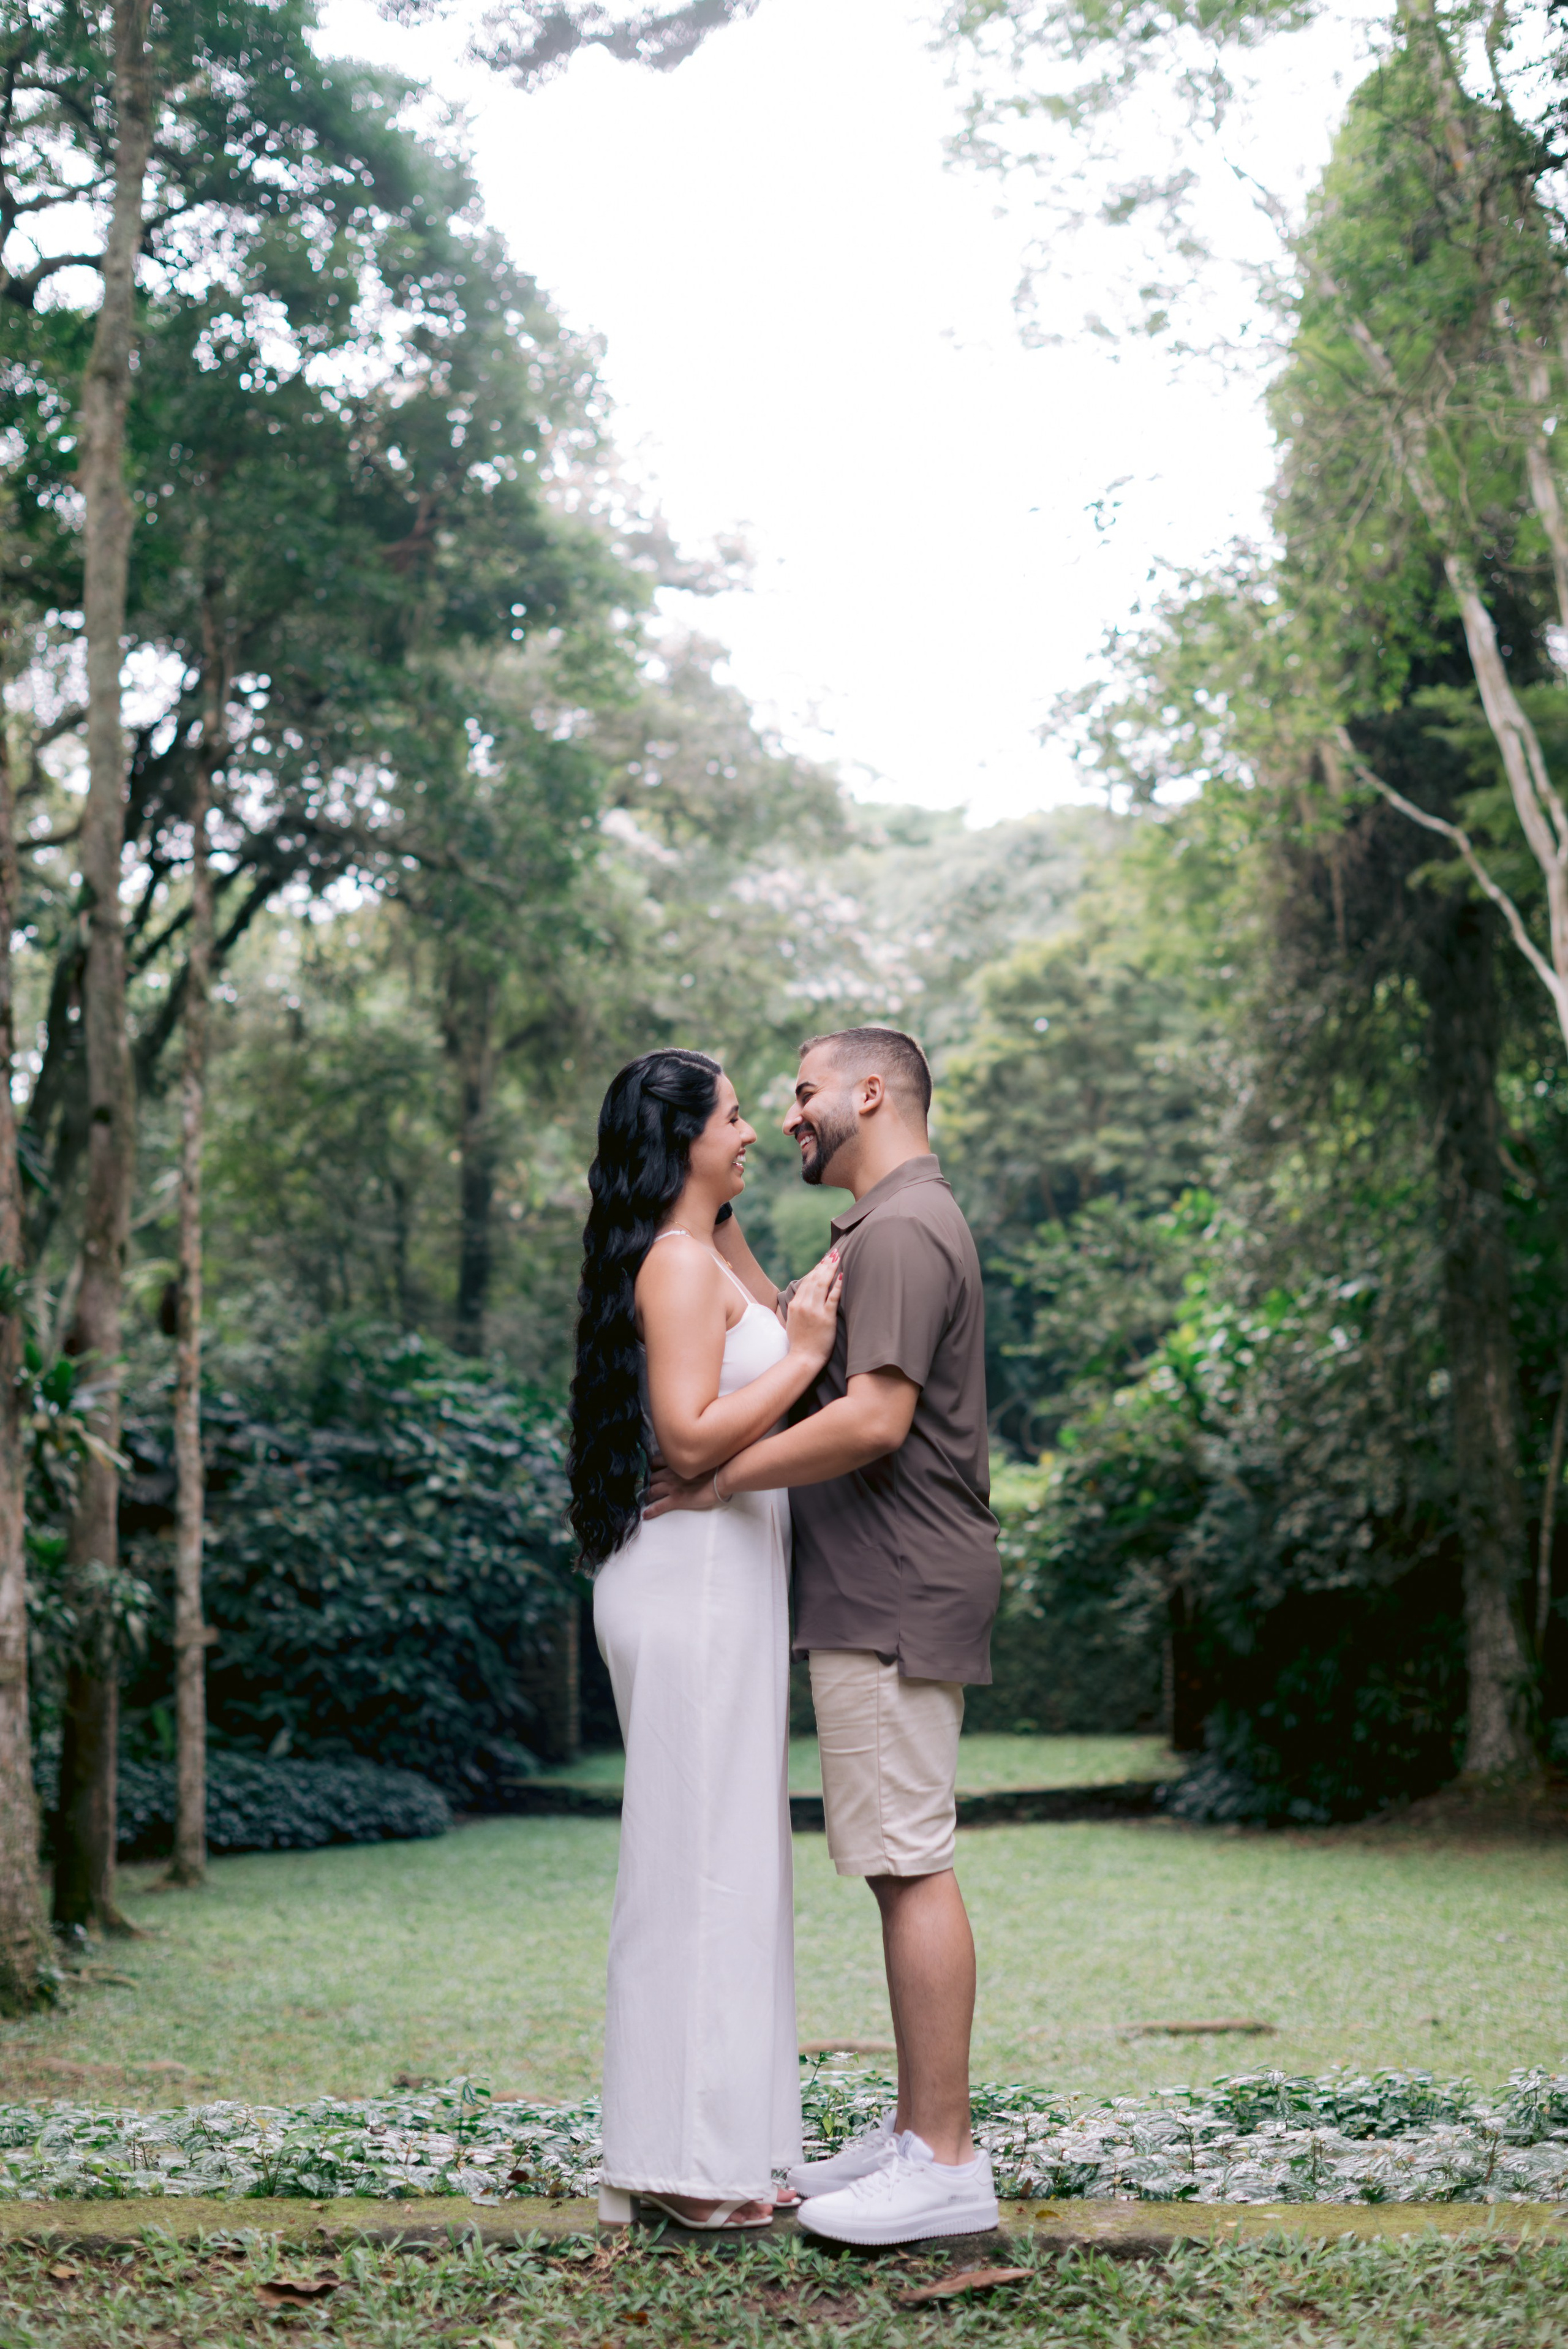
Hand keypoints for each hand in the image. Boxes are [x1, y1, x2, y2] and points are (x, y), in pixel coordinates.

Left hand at [643, 1463, 722, 1518]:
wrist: (720, 1479)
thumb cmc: (716, 1467)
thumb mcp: (699, 1457)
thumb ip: (690, 1457)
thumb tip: (692, 1457)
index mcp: (676, 1462)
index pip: (656, 1461)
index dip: (652, 1466)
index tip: (652, 1468)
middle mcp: (670, 1473)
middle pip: (652, 1476)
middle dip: (649, 1481)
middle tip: (648, 1485)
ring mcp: (672, 1487)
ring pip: (652, 1490)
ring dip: (648, 1495)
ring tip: (646, 1499)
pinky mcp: (676, 1499)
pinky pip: (658, 1506)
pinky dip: (650, 1511)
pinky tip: (645, 1515)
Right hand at [785, 1248, 841, 1369]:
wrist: (803, 1358)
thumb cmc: (799, 1341)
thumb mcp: (792, 1320)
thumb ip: (797, 1306)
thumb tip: (804, 1295)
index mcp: (795, 1304)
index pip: (806, 1281)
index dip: (816, 1269)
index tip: (823, 1260)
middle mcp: (804, 1305)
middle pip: (815, 1279)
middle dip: (825, 1264)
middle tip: (833, 1253)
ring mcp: (815, 1311)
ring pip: (822, 1284)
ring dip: (830, 1270)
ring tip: (838, 1258)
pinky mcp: (826, 1318)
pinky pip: (832, 1298)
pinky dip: (837, 1286)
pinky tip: (842, 1276)